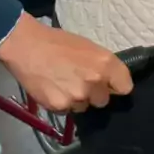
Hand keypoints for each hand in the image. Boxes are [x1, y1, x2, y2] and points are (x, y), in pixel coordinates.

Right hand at [0, 13, 132, 112]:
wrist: (27, 47)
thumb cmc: (59, 43)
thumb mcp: (89, 48)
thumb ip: (102, 66)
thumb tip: (109, 81)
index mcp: (106, 63)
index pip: (125, 87)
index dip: (117, 87)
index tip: (111, 86)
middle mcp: (96, 82)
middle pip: (104, 100)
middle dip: (94, 94)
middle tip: (80, 82)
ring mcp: (78, 96)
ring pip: (84, 106)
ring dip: (77, 100)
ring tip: (63, 84)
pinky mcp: (60, 106)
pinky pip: (67, 110)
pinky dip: (62, 103)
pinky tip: (53, 89)